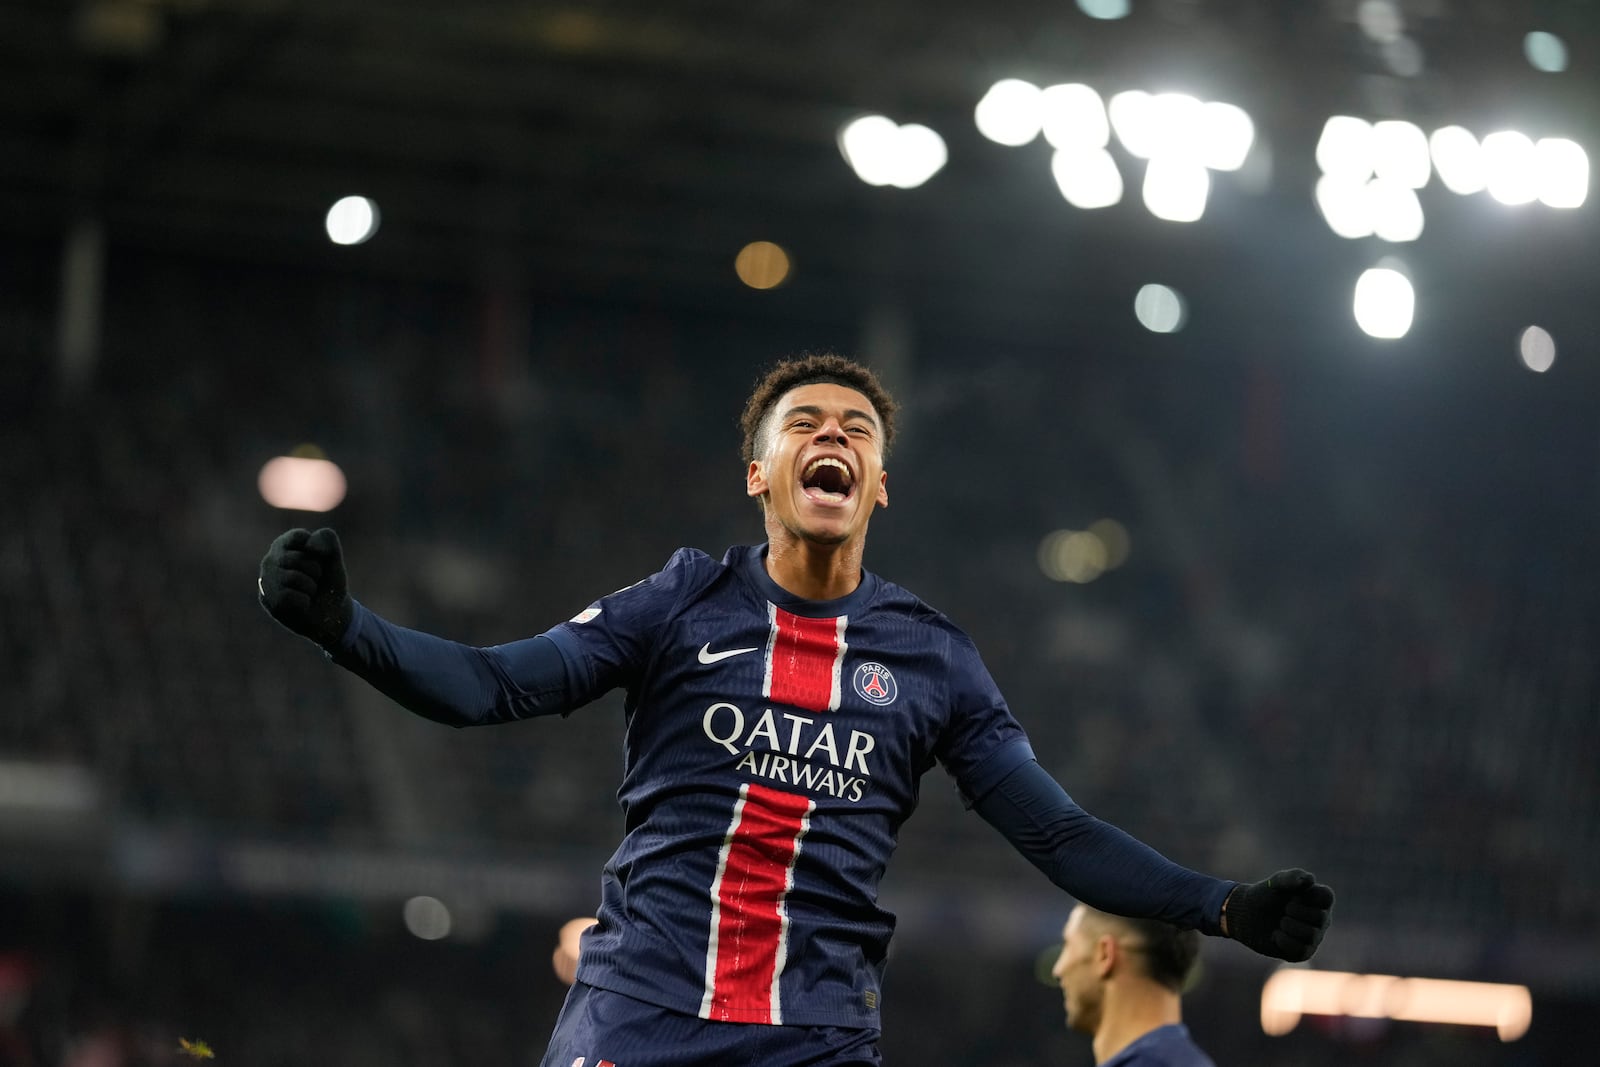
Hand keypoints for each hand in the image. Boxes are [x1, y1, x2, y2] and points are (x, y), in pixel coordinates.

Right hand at [258, 527, 353, 647]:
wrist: (333, 613)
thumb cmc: (328, 582)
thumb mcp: (333, 557)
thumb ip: (326, 538)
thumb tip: (310, 546)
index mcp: (283, 545)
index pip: (299, 537)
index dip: (317, 552)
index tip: (319, 561)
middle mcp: (270, 560)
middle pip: (297, 559)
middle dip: (315, 571)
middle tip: (315, 580)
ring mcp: (266, 581)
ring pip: (292, 578)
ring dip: (310, 587)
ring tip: (309, 592)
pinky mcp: (268, 601)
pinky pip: (288, 596)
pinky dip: (304, 601)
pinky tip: (302, 604)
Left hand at [1223, 868, 1333, 961]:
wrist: (1246, 915)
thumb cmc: (1265, 896)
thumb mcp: (1275, 882)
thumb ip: (1291, 876)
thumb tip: (1310, 880)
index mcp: (1318, 900)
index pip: (1327, 896)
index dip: (1309, 895)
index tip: (1294, 894)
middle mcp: (1320, 919)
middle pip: (1321, 917)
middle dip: (1295, 910)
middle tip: (1284, 908)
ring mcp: (1313, 937)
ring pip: (1311, 935)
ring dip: (1288, 925)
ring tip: (1280, 922)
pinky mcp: (1302, 953)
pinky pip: (1301, 950)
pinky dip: (1283, 940)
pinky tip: (1276, 935)